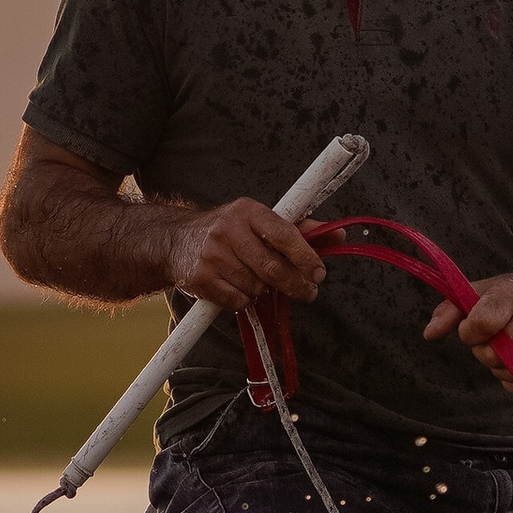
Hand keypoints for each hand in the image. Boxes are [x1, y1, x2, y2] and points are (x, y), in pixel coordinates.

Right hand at [170, 197, 327, 312]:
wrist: (174, 240)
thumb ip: (299, 229)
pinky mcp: (201, 278)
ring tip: (256, 280)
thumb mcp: (259, 221)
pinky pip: (237, 301)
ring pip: (256, 287)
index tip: (319, 273)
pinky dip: (243, 300)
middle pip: (273, 268)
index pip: (285, 234)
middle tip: (306, 291)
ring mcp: (212, 254)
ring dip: (263, 291)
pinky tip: (237, 287)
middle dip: (294, 285)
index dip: (306, 257)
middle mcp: (229, 230)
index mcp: (248, 211)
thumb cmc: (227, 232)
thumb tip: (338, 235)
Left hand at [425, 269, 512, 379]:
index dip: (469, 332)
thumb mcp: (480, 291)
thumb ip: (449, 311)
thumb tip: (429, 334)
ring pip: (511, 374)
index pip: (482, 324)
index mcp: (512, 295)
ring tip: (509, 349)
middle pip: (494, 355)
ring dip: (502, 367)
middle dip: (486, 351)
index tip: (472, 328)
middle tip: (494, 338)